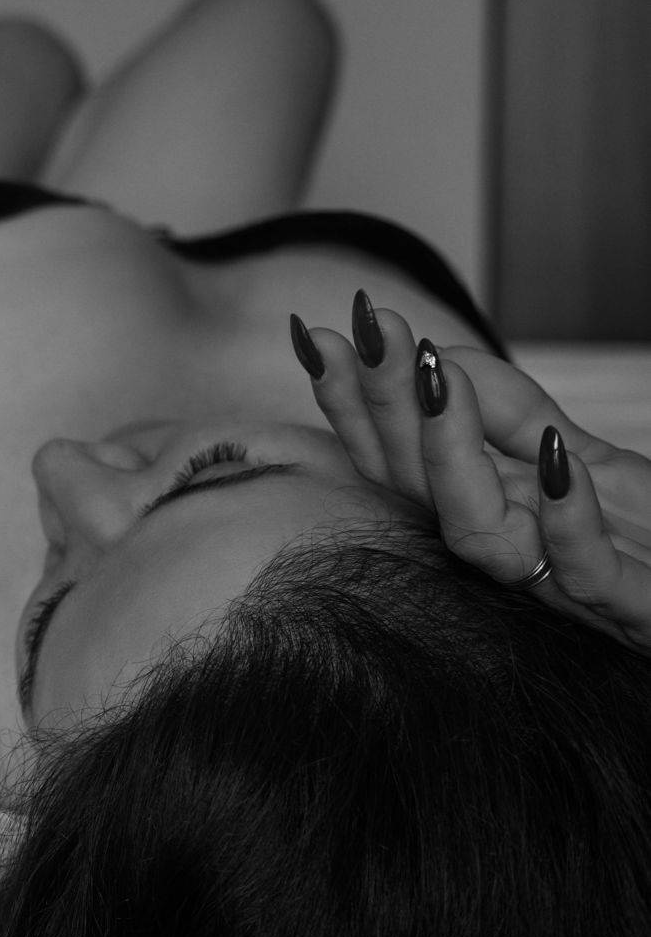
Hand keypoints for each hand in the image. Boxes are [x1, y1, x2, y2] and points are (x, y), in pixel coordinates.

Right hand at [291, 295, 650, 652]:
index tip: (318, 338)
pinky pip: (583, 571)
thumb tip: (434, 356)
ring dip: (448, 453)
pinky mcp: (626, 606)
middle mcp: (508, 548)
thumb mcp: (576, 452)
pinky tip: (557, 461)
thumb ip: (509, 412)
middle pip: (418, 484)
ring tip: (438, 377)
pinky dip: (567, 519)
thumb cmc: (645, 533)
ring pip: (476, 534)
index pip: (396, 458)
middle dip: (386, 403)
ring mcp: (560, 581)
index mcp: (489, 511)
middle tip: (373, 331)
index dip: (352, 403)